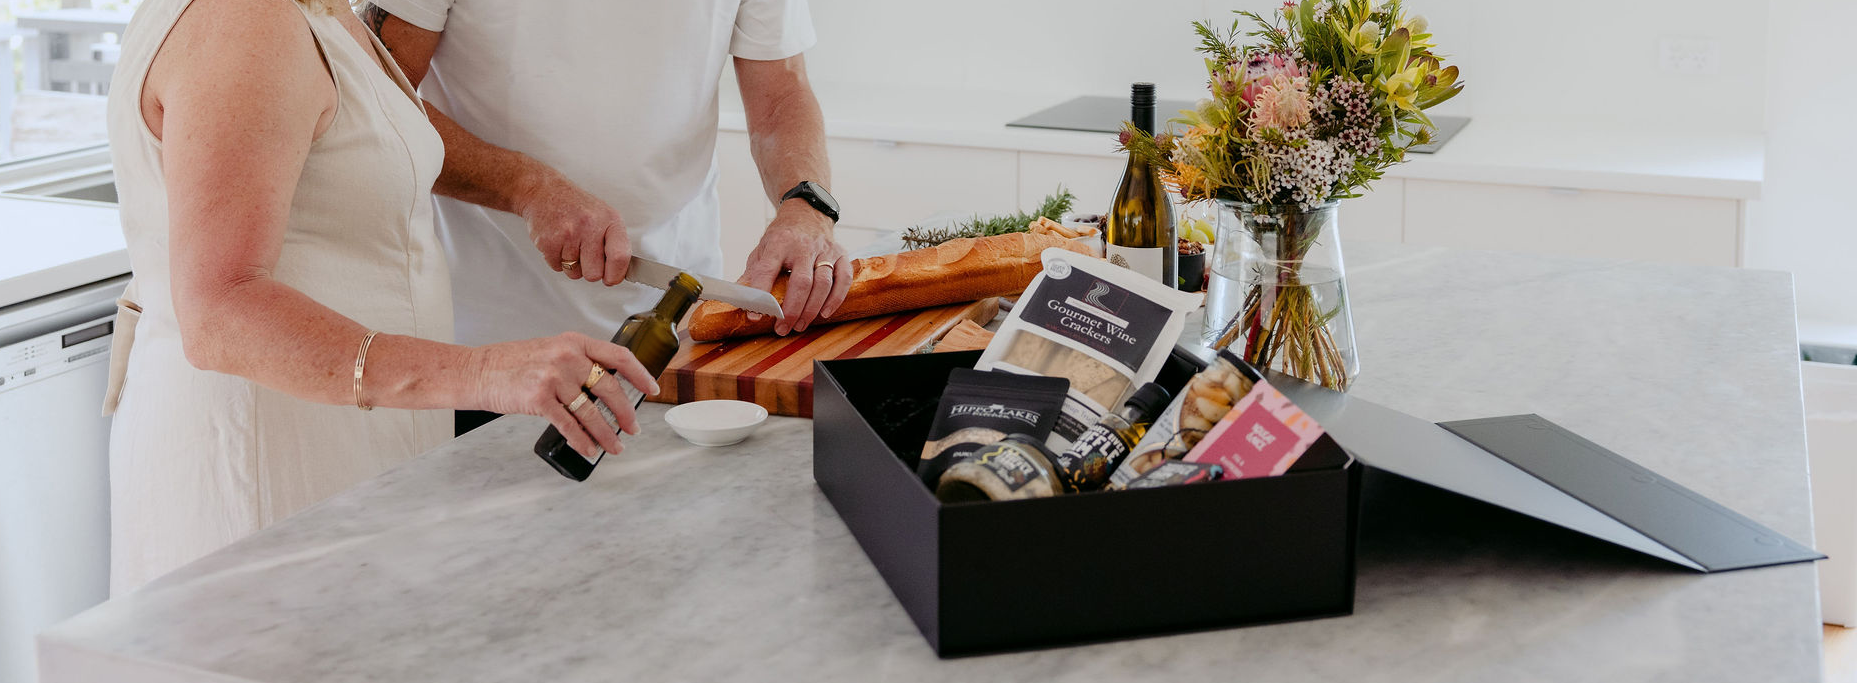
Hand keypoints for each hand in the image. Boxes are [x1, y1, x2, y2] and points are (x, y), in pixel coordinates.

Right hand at [465, 332, 659, 459]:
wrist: (476, 371)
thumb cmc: (511, 363)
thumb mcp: (550, 350)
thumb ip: (578, 361)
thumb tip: (607, 386)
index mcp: (573, 342)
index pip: (618, 356)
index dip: (640, 374)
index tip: (652, 389)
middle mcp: (566, 357)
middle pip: (609, 388)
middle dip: (626, 412)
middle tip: (634, 427)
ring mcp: (553, 377)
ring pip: (591, 412)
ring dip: (606, 433)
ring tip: (615, 446)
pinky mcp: (538, 399)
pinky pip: (569, 425)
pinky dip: (582, 441)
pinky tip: (589, 449)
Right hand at [517, 170, 630, 285]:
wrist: (545, 192)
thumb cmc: (577, 207)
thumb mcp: (604, 216)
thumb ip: (615, 242)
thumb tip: (620, 272)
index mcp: (610, 220)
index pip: (620, 256)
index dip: (616, 274)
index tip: (611, 278)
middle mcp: (590, 226)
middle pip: (594, 274)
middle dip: (589, 270)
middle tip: (584, 254)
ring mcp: (568, 233)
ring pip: (574, 273)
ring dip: (571, 264)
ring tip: (569, 244)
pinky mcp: (548, 241)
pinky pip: (557, 267)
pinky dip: (556, 259)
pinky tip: (558, 242)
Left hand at [740, 200, 850, 334]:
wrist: (807, 213)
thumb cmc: (782, 236)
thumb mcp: (763, 248)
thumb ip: (754, 272)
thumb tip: (742, 299)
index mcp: (779, 242)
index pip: (767, 270)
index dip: (760, 294)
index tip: (755, 315)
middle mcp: (803, 246)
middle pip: (801, 282)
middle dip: (792, 310)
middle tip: (782, 328)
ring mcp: (825, 250)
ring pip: (823, 284)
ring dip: (812, 309)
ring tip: (800, 325)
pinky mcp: (841, 254)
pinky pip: (843, 279)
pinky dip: (836, 299)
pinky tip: (825, 313)